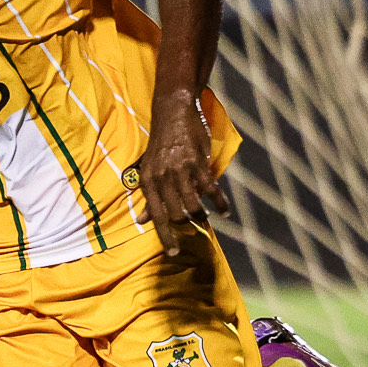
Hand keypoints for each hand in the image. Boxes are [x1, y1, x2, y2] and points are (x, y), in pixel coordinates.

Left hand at [134, 97, 229, 255]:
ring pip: (193, 205)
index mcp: (148, 181)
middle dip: (186, 226)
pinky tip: (225, 210)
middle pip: (176, 214)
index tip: (173, 253)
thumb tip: (142, 220)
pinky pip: (211, 190)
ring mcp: (181, 170)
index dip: (165, 236)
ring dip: (202, 215)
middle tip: (194, 229)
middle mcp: (162, 178)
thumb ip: (148, 195)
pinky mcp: (198, 163)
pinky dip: (220, 202)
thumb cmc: (160, 144)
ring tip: (206, 217)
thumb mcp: (149, 169)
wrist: (172, 113)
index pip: (156, 215)